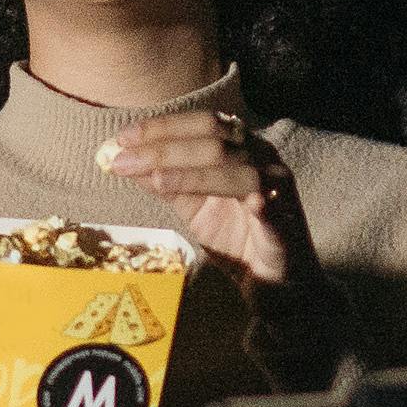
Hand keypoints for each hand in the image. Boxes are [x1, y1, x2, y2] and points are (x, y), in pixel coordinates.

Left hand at [99, 106, 318, 288]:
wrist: (277, 283)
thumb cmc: (236, 237)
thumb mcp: (193, 207)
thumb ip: (166, 182)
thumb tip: (124, 160)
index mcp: (240, 147)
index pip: (199, 124)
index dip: (160, 127)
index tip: (119, 140)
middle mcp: (261, 156)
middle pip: (213, 137)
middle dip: (163, 146)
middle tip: (121, 160)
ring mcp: (275, 184)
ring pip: (235, 165)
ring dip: (190, 171)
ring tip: (154, 178)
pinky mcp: (286, 218)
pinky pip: (265, 201)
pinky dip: (251, 198)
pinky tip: (236, 200)